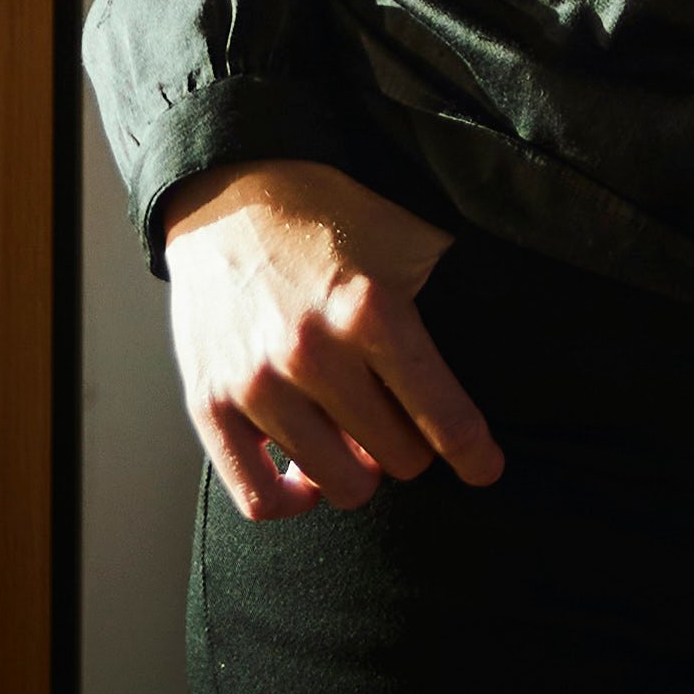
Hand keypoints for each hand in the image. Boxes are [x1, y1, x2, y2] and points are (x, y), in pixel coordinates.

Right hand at [163, 160, 503, 515]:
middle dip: (410, 444)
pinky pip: (259, 498)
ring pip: (340, 485)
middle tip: (399, 417)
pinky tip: (306, 476)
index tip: (485, 468)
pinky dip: (292, 500)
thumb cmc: (327, 218)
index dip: (474, 454)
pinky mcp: (209, 405)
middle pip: (398, 458)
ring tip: (354, 437)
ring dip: (358, 469)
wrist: (229, 193)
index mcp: (371, 312)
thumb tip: (478, 366)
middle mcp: (312, 354)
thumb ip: (448, 298)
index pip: (443, 418)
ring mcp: (256, 385)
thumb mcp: (407, 238)